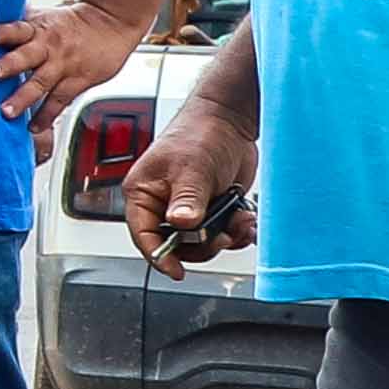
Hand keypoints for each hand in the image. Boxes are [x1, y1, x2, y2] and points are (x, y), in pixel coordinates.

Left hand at [0, 0, 138, 153]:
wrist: (111, 22)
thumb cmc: (72, 22)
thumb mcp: (45, 16)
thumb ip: (20, 24)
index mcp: (38, 29)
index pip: (17, 29)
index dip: (2, 32)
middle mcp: (48, 47)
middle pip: (26, 56)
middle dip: (8, 65)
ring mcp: (63, 65)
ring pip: (41, 83)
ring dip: (22, 98)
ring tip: (7, 112)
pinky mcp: (78, 81)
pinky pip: (59, 101)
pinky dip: (46, 115)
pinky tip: (33, 128)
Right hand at [125, 100, 261, 280]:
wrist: (231, 118)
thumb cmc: (200, 132)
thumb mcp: (193, 168)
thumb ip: (187, 200)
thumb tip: (182, 224)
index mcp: (144, 194)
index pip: (144, 235)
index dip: (159, 256)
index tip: (177, 270)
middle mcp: (162, 204)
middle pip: (175, 245)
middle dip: (202, 245)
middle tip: (220, 235)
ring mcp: (188, 208)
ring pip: (200, 242)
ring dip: (224, 237)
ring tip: (239, 222)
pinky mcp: (211, 207)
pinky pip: (220, 233)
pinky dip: (236, 232)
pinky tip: (245, 220)